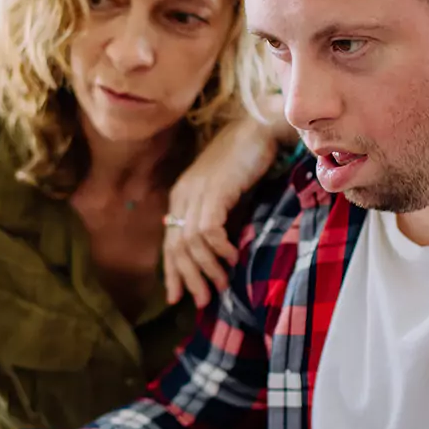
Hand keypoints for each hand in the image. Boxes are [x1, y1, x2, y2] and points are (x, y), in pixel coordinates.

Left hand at [164, 116, 279, 306]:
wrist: (259, 128)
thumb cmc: (246, 158)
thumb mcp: (221, 187)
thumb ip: (209, 211)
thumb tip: (205, 241)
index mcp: (181, 195)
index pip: (170, 241)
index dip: (172, 272)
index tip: (178, 297)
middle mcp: (183, 195)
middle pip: (176, 247)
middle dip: (188, 278)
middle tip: (203, 301)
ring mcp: (197, 193)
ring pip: (191, 244)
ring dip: (207, 268)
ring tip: (222, 283)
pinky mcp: (214, 191)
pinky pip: (208, 231)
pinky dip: (219, 249)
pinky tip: (233, 257)